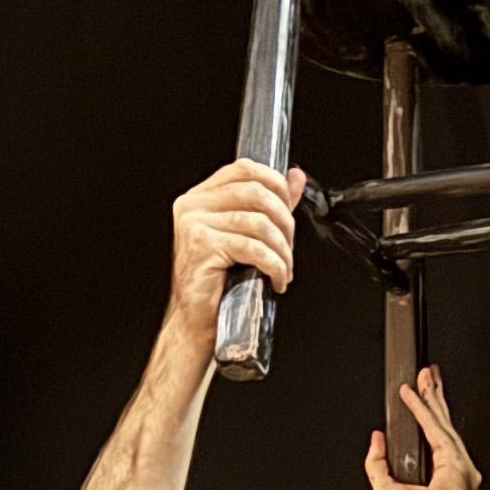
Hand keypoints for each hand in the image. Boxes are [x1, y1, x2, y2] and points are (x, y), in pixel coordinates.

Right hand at [167, 160, 303, 345]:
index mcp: (201, 197)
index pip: (244, 169)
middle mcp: (193, 205)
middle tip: (288, 248)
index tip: (289, 209)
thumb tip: (296, 177)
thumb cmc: (220, 282)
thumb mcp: (248, 235)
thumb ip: (271, 203)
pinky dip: (275, 266)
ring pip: (259, 223)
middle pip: (256, 192)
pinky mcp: (202, 246)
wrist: (197, 320)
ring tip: (284, 270)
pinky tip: (276, 281)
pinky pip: (254, 249)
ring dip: (283, 250)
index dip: (275, 183)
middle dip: (284, 222)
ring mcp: (195, 224)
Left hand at [365, 365, 482, 489]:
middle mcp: (450, 469)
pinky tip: (413, 395)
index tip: (413, 404)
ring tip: (425, 377)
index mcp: (437, 480)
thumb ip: (378, 465)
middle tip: (426, 379)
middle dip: (432, 400)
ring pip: (440, 422)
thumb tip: (376, 441)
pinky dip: (422, 409)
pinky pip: (434, 427)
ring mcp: (455, 463)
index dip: (422, 421)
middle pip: (438, 426)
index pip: (429, 442)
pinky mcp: (453, 459)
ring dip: (431, 397)